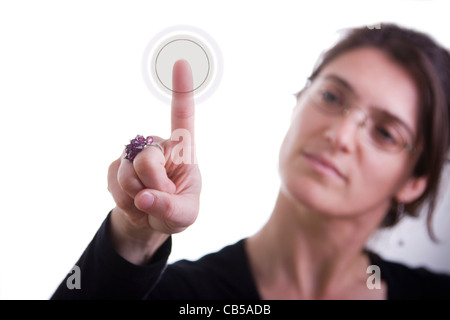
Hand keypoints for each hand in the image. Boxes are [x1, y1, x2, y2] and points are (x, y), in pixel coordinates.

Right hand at [107, 60, 201, 262]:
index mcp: (182, 149)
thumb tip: (144, 198)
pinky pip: (114, 186)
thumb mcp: (185, 216)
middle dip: (153, 187)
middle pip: (148, 160)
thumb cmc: (176, 210)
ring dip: (137, 198)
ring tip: (148, 201)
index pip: (183, 116)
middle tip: (161, 198)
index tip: (183, 62)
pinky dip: (125, 203)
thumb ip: (171, 208)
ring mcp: (134, 153)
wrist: (151, 218)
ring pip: (128, 175)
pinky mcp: (116, 165)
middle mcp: (157, 144)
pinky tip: (134, 203)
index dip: (182, 90)